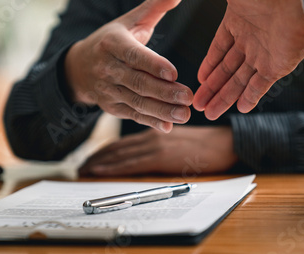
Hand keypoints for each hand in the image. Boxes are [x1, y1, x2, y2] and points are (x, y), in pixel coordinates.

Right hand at [65, 0, 192, 132]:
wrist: (79, 67)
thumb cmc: (112, 40)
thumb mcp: (130, 20)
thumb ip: (156, 5)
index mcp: (113, 43)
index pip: (134, 55)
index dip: (153, 65)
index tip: (174, 73)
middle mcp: (107, 68)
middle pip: (137, 82)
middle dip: (163, 92)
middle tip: (189, 97)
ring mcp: (108, 89)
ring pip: (136, 102)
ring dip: (161, 110)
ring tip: (185, 115)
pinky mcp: (111, 106)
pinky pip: (132, 115)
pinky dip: (150, 122)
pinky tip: (168, 126)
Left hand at [78, 126, 236, 175]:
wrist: (223, 143)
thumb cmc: (205, 144)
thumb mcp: (177, 140)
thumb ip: (159, 144)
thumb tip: (144, 156)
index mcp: (153, 133)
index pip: (122, 143)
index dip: (103, 151)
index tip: (90, 159)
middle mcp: (150, 137)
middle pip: (116, 148)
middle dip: (96, 158)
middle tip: (80, 166)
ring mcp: (154, 146)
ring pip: (119, 155)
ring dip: (99, 163)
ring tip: (84, 170)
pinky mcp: (161, 156)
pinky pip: (131, 163)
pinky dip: (113, 167)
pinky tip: (100, 170)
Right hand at [158, 0, 303, 119]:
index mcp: (237, 20)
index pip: (219, 48)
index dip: (208, 64)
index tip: (197, 80)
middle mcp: (251, 38)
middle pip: (227, 69)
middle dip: (211, 87)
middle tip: (195, 105)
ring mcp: (265, 53)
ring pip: (241, 80)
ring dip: (225, 97)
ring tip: (208, 114)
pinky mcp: (279, 64)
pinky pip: (262, 85)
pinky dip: (251, 97)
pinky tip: (238, 110)